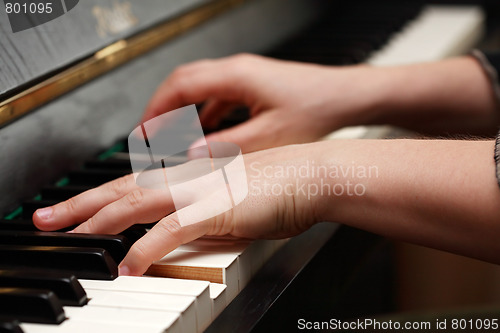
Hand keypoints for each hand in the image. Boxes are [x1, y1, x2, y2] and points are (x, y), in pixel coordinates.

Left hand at [32, 144, 324, 275]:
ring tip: (64, 234)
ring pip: (134, 203)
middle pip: (120, 190)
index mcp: (190, 177)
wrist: (311, 174)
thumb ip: (203, 214)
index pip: (132, 185)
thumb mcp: (232, 201)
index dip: (98, 196)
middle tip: (44, 218)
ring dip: (96, 220)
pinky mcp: (216, 210)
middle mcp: (187, 180)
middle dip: (78, 205)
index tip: (73, 208)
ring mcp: (199, 193)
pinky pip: (171, 231)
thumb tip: (182, 231)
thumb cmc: (280, 186)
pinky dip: (145, 249)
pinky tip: (127, 265)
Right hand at [142, 54, 378, 152]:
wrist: (346, 97)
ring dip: (183, 111)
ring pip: (201, 89)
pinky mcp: (254, 85)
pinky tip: (206, 132)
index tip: (142, 131)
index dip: (156, 110)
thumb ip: (226, 146)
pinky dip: (205, 113)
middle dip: (162, 109)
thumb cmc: (315, 110)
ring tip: (171, 137)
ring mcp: (245, 76)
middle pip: (184, 83)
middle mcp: (236, 70)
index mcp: (234, 76)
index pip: (179, 88)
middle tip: (148, 134)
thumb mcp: (268, 136)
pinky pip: (219, 95)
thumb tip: (193, 154)